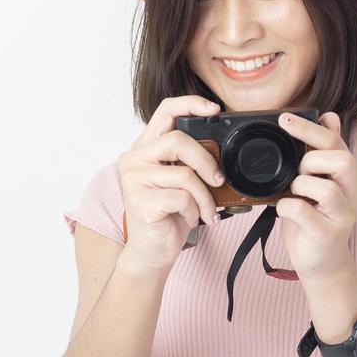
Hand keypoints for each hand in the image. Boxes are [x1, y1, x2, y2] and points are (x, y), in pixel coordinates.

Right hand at [115, 96, 226, 276]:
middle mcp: (134, 159)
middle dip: (206, 161)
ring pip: (184, 174)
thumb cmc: (169, 215)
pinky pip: (181, 198)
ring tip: (207, 211)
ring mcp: (134, 179)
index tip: (214, 109)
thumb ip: (191, 163)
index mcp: (145, 148)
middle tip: (218, 179)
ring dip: (204, 197)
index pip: (166, 110)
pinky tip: (191, 220)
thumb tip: (223, 154)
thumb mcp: (181, 183)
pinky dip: (194, 211)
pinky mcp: (140, 201)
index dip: (191, 104)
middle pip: (178, 141)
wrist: (151, 252)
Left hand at [274, 111, 356, 280]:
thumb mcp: (320, 182)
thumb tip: (330, 116)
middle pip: (343, 160)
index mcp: (349, 176)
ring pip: (327, 188)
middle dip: (312, 159)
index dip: (310, 129)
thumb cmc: (315, 219)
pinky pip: (303, 212)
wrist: (321, 263)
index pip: (336, 142)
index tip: (284, 119)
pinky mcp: (327, 234)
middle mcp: (352, 193)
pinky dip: (286, 206)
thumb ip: (324, 153)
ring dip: (300, 185)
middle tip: (298, 171)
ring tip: (293, 193)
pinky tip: (284, 210)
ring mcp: (343, 215)